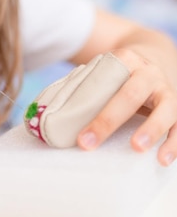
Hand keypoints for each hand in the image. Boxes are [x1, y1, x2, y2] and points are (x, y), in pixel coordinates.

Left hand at [77, 47, 176, 165]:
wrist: (157, 56)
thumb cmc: (123, 72)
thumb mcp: (108, 69)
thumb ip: (88, 84)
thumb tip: (52, 112)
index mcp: (127, 60)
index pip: (107, 81)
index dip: (90, 104)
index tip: (77, 133)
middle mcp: (149, 73)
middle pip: (130, 95)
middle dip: (108, 121)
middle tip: (89, 143)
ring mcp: (167, 91)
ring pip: (165, 109)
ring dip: (151, 129)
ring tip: (136, 148)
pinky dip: (174, 143)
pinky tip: (163, 159)